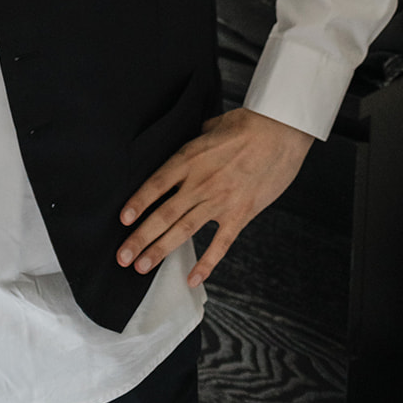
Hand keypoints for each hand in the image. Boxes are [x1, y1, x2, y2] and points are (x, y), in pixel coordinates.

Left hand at [116, 107, 313, 286]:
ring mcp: (220, 201)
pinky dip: (206, 264)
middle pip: (163, 214)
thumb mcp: (210, 126)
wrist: (280, 131)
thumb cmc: (247, 124)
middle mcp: (200, 182)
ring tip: (141, 267)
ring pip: (184, 230)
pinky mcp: (241, 214)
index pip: (155, 185)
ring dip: (160, 250)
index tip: (123, 220)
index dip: (137, 203)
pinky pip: (220, 244)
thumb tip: (187, 145)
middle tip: (122, 256)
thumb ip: (194, 142)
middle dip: (140, 238)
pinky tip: (192, 279)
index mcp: (189, 158)